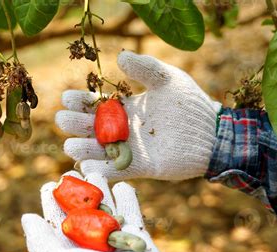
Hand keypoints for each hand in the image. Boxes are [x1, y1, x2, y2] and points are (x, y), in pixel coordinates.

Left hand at [22, 171, 179, 251]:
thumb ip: (40, 241)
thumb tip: (27, 217)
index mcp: (69, 250)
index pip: (56, 221)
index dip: (51, 203)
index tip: (48, 185)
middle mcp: (91, 244)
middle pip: (82, 210)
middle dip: (78, 191)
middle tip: (74, 172)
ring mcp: (115, 239)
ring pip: (107, 207)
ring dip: (101, 189)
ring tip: (96, 171)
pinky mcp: (137, 236)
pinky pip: (132, 211)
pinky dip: (127, 198)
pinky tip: (122, 185)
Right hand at [56, 51, 220, 180]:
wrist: (212, 132)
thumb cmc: (190, 103)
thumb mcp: (168, 78)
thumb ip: (145, 67)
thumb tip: (121, 56)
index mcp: (125, 107)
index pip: (95, 104)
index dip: (79, 101)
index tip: (67, 98)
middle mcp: (122, 129)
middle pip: (89, 128)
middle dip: (74, 124)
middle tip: (65, 120)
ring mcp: (129, 149)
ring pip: (97, 151)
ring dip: (82, 149)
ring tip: (72, 146)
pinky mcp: (140, 167)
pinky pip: (116, 170)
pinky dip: (101, 169)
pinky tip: (88, 166)